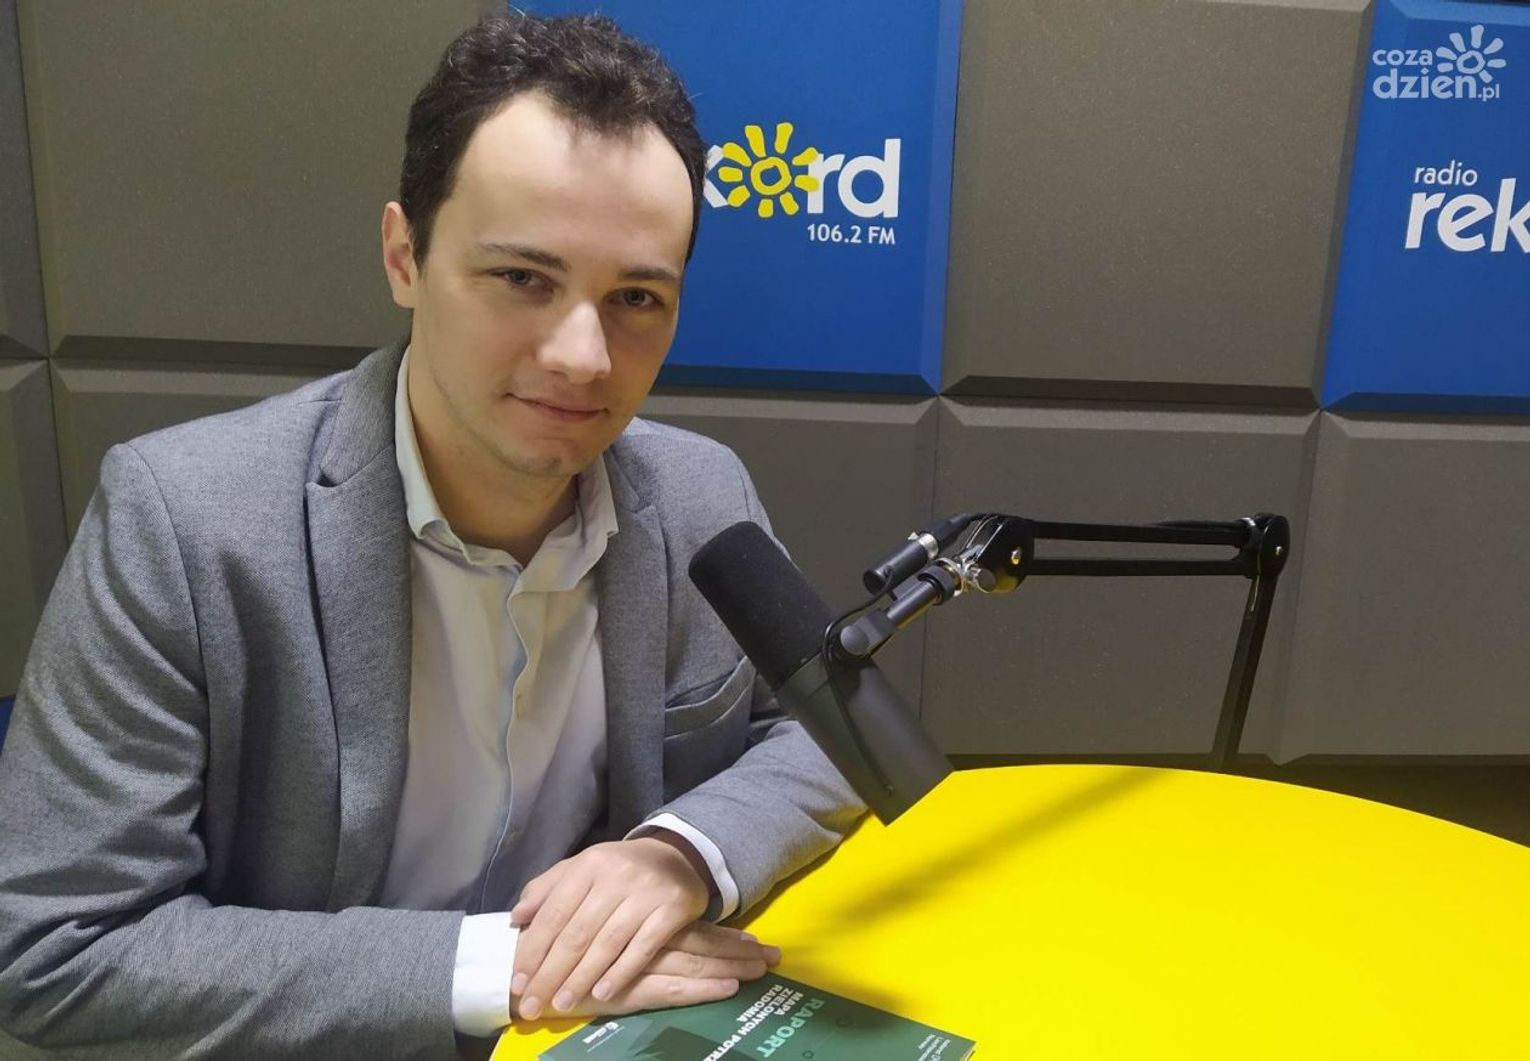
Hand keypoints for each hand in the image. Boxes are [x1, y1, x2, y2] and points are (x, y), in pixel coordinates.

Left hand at [509, 836, 712, 1019]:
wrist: (677, 858)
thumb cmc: (619, 870)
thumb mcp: (582, 868)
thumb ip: (547, 888)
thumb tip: (517, 917)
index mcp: (589, 864)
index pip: (554, 912)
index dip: (534, 950)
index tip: (518, 982)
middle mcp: (617, 875)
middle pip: (578, 933)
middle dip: (551, 973)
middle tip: (532, 1004)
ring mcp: (647, 893)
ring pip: (607, 943)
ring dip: (581, 978)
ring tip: (561, 1004)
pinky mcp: (673, 909)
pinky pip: (643, 948)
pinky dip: (621, 973)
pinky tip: (602, 994)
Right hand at [511, 921, 781, 1019]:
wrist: (519, 971)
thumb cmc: (558, 949)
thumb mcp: (590, 926)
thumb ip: (619, 921)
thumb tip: (664, 916)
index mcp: (639, 922)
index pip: (692, 928)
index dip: (725, 935)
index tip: (757, 941)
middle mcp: (643, 939)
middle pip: (701, 943)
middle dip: (739, 951)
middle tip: (776, 957)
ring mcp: (637, 966)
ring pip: (694, 963)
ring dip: (731, 966)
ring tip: (763, 970)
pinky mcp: (628, 992)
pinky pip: (673, 989)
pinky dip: (702, 988)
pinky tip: (729, 988)